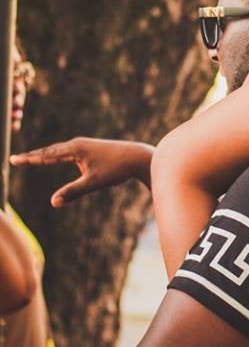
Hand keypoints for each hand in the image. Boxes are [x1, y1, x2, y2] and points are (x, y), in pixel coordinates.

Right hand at [10, 137, 153, 206]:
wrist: (137, 157)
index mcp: (75, 149)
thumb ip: (73, 192)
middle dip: (32, 157)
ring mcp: (84, 145)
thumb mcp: (94, 182)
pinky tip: (54, 157)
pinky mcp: (90, 149)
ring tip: (30, 159)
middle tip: (15, 160)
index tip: (13, 160)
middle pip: (49, 151)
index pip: (46, 155)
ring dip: (43, 155)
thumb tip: (53, 202)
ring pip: (58, 150)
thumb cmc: (117, 169)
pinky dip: (56, 155)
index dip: (29, 159)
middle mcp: (77, 144)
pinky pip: (67, 152)